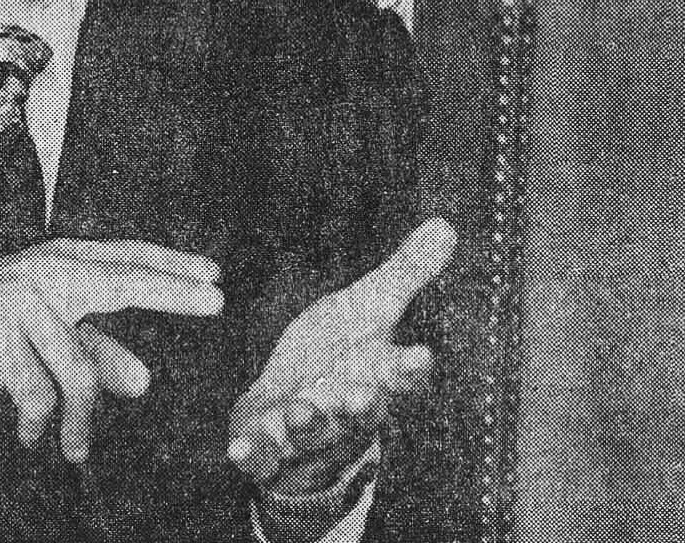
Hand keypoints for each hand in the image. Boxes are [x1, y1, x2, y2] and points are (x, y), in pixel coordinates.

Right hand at [0, 237, 222, 462]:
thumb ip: (90, 352)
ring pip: (79, 368)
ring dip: (82, 421)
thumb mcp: (38, 339)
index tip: (215, 274)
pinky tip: (29, 436)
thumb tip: (145, 383)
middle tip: (218, 302)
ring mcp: (19, 300)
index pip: (123, 259)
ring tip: (77, 451)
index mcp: (53, 263)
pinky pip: (39, 393)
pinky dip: (38, 422)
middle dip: (172, 291)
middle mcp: (41, 273)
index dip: (170, 265)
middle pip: (120, 280)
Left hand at [228, 218, 456, 495]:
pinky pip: (262, 459)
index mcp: (374, 376)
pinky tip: (238, 449)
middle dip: (362, 408)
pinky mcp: (268, 450)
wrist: (297, 414)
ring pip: (314, 437)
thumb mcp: (367, 310)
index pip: (401, 375)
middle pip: (361, 415)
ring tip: (300, 412)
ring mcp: (307, 437)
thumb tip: (446, 224)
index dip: (410, 367)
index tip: (422, 354)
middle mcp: (347, 413)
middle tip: (362, 395)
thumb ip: (403, 275)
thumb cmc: (338, 357)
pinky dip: (252, 456)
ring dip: (309, 426)